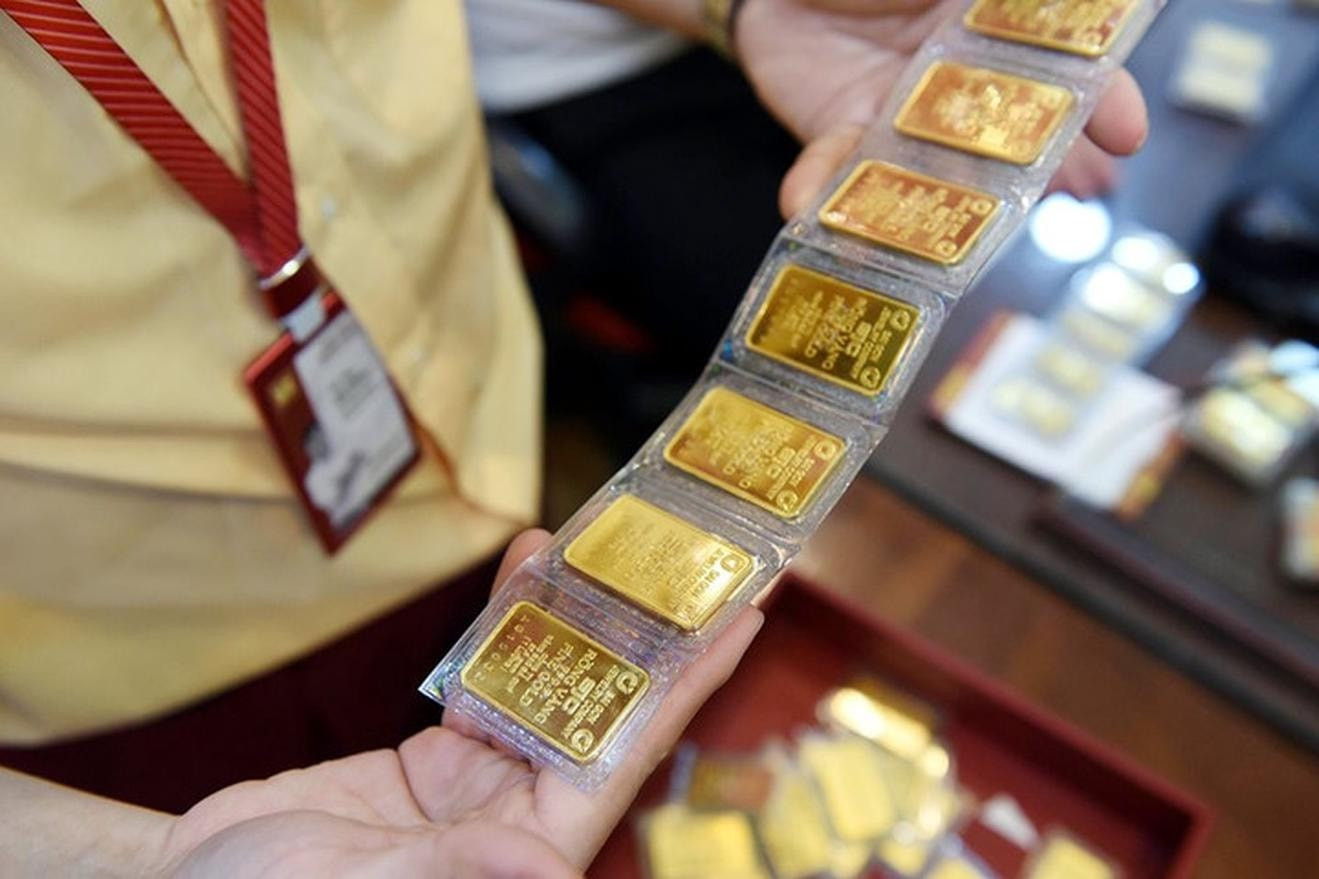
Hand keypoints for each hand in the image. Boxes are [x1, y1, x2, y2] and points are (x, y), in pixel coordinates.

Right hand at [150, 530, 763, 876]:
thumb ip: (456, 868)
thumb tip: (541, 862)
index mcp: (533, 849)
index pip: (632, 750)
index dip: (690, 682)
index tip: (742, 617)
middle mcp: (524, 816)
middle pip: (604, 704)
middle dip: (645, 631)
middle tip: (686, 556)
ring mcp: (482, 785)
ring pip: (548, 679)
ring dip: (575, 611)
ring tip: (608, 537)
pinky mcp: (440, 760)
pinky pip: (490, 676)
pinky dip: (508, 620)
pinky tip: (529, 567)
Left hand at [731, 0, 1148, 214]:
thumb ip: (1004, 1)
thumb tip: (1079, 1)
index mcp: (999, 34)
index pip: (1064, 73)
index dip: (1101, 100)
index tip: (1128, 133)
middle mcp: (958, 87)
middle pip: (1006, 142)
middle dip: (1033, 176)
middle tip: (1061, 201)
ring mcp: (900, 117)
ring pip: (926, 173)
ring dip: (934, 212)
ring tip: (946, 246)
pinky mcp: (838, 133)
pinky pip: (830, 170)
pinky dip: (817, 190)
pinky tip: (802, 206)